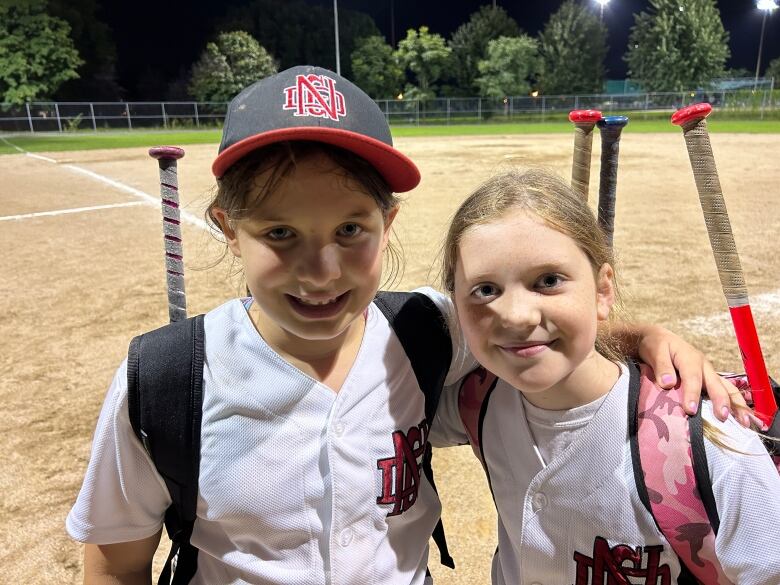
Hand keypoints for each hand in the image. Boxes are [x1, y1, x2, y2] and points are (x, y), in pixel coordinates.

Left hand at [635, 324, 752, 425]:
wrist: (658, 338)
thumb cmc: (656, 345)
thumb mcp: (655, 351)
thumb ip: (661, 366)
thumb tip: (668, 383)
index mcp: (690, 358)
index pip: (692, 377)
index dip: (692, 394)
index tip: (690, 410)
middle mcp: (704, 366)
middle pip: (715, 383)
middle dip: (720, 401)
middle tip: (722, 417)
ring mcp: (709, 373)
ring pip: (726, 387)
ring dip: (736, 404)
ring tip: (743, 421)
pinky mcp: (709, 379)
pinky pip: (725, 391)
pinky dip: (734, 403)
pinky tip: (740, 418)